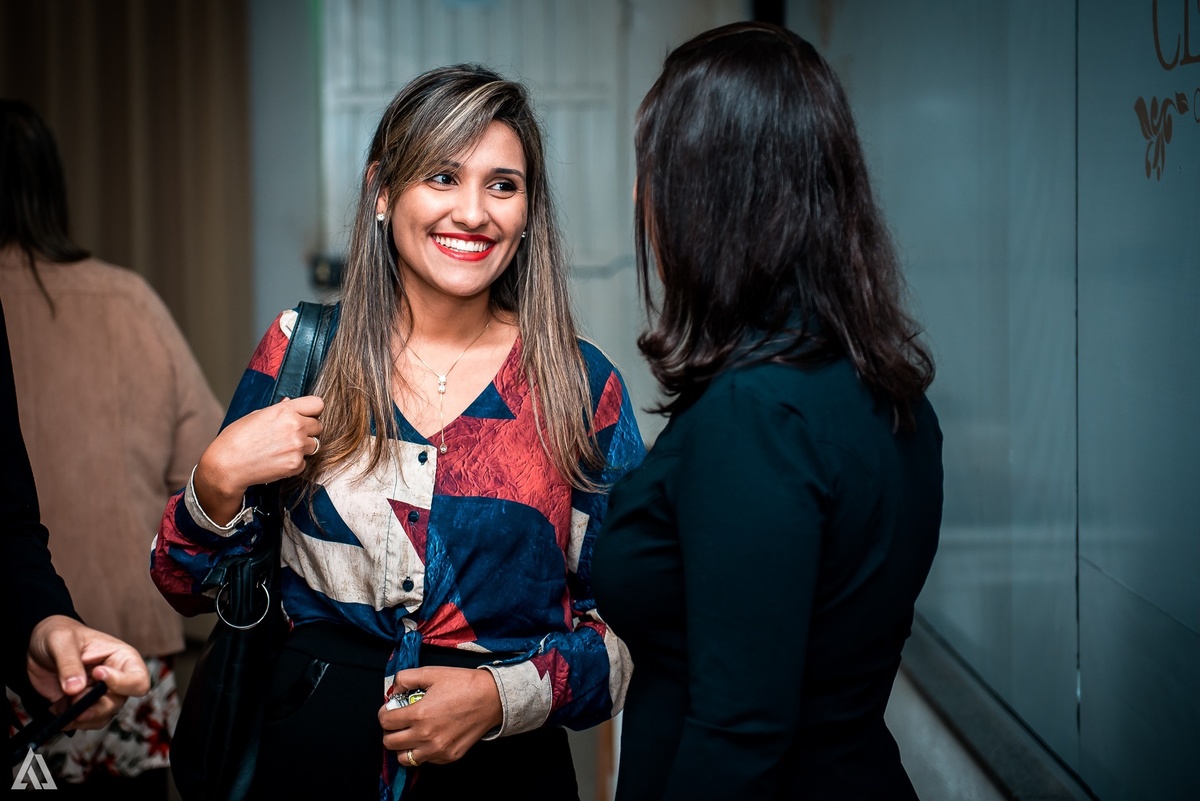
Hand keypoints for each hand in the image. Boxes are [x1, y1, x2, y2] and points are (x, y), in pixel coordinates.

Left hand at [25, 616, 150, 729]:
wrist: (41, 647)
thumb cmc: (59, 634)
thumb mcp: (62, 641)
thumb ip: (69, 663)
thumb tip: (75, 689)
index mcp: (122, 658)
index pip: (137, 679)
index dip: (122, 682)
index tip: (97, 674)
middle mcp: (116, 679)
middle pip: (119, 702)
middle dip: (96, 706)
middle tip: (73, 700)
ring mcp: (100, 695)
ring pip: (103, 716)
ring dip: (82, 717)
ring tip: (62, 706)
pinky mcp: (83, 706)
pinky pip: (85, 722)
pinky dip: (71, 722)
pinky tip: (57, 711)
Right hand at [195, 395, 324, 524]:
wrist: (227, 465)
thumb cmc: (236, 439)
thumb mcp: (256, 415)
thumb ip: (279, 409)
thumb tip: (290, 402)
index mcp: (285, 411)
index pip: (317, 404)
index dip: (312, 410)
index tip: (307, 415)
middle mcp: (296, 427)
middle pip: (318, 425)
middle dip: (308, 429)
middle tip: (290, 435)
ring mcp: (298, 447)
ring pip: (314, 445)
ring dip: (304, 447)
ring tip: (282, 448)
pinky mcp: (296, 465)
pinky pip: (305, 462)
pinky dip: (295, 463)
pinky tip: (278, 460)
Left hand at [379, 666, 503, 764]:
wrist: (491, 698)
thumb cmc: (463, 684)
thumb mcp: (432, 672)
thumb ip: (406, 678)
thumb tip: (394, 690)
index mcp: (419, 714)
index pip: (385, 722)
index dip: (384, 713)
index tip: (390, 709)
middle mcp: (425, 736)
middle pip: (389, 742)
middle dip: (390, 730)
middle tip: (399, 721)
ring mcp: (437, 749)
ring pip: (404, 758)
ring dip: (403, 745)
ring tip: (411, 733)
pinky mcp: (448, 757)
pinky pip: (424, 760)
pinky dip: (422, 751)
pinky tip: (429, 737)